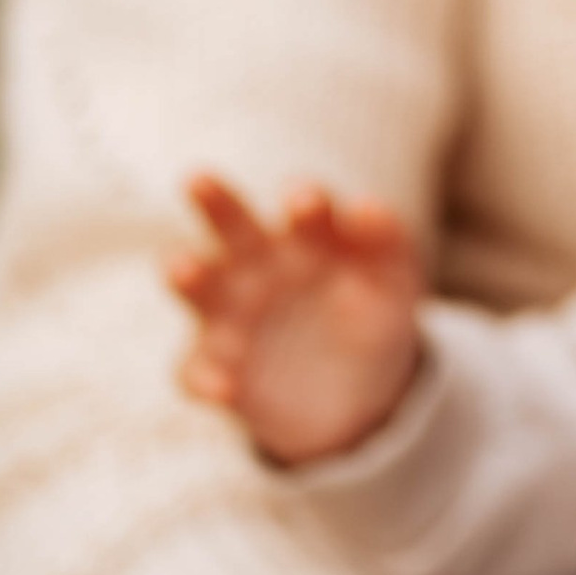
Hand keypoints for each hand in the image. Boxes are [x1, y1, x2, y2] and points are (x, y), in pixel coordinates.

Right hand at [169, 174, 425, 464]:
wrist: (359, 395)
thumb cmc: (373, 318)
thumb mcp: (393, 284)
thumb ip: (387, 242)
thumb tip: (369, 204)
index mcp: (307, 238)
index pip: (303, 207)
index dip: (304, 202)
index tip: (306, 204)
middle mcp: (259, 269)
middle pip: (233, 227)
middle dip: (216, 203)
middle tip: (198, 179)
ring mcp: (232, 319)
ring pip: (199, 289)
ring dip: (190, 275)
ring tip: (182, 267)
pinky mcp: (219, 372)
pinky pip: (197, 373)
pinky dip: (205, 379)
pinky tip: (224, 388)